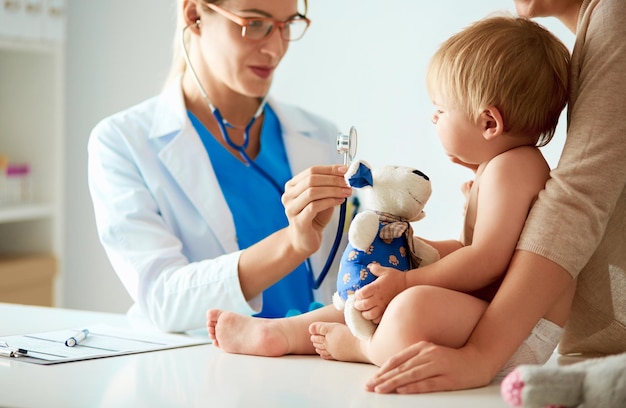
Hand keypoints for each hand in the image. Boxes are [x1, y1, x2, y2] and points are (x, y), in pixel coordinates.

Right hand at [282, 165, 351, 255]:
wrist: (305, 240)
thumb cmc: (314, 217)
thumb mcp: (321, 197)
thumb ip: (328, 186)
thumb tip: (345, 174)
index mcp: (292, 186)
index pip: (311, 171)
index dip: (329, 169)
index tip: (345, 170)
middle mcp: (288, 195)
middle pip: (311, 180)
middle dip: (333, 180)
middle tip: (348, 182)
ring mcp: (291, 208)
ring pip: (312, 192)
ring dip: (333, 190)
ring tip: (346, 192)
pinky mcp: (298, 221)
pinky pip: (314, 206)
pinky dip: (330, 201)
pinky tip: (340, 201)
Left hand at [353, 263, 406, 322]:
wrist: (408, 284)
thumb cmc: (396, 277)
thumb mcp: (385, 270)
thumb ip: (375, 268)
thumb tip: (368, 267)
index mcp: (376, 287)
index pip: (361, 293)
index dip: (357, 295)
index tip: (357, 294)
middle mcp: (378, 297)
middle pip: (363, 305)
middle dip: (357, 305)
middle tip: (358, 304)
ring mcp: (383, 305)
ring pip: (370, 314)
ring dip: (364, 314)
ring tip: (364, 311)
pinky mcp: (387, 310)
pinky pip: (378, 319)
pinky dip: (374, 319)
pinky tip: (373, 315)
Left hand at [365, 341, 492, 393]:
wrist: (479, 359)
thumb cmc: (451, 359)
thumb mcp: (430, 353)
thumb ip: (414, 358)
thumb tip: (394, 369)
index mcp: (421, 347)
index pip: (397, 359)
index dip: (382, 370)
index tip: (371, 379)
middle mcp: (428, 354)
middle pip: (401, 368)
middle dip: (383, 378)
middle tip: (369, 387)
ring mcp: (438, 366)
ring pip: (411, 375)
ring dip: (393, 382)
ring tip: (380, 390)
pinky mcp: (448, 378)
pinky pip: (428, 383)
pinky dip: (414, 387)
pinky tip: (402, 391)